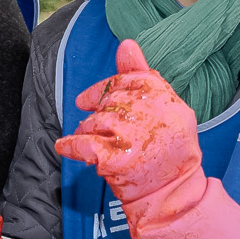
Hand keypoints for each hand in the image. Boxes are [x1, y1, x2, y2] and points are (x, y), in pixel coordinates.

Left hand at [56, 39, 201, 205]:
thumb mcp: (164, 108)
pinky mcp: (116, 160)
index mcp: (166, 99)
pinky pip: (81, 144)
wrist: (173, 194)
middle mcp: (153, 115)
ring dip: (88, 131)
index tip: (91, 100)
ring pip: (94, 122)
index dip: (106, 90)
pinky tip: (66, 147)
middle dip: (98, 114)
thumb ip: (140, 75)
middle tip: (103, 129)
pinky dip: (69, 145)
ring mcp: (134, 138)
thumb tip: (126, 43)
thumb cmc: (166, 149)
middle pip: (110, 102)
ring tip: (100, 144)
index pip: (128, 80)